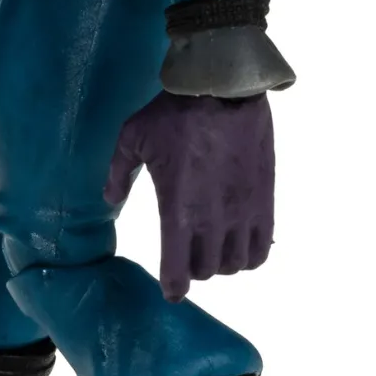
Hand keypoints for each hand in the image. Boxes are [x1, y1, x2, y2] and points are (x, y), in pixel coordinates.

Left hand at [104, 91, 274, 300]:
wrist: (224, 87)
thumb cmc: (173, 112)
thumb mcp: (132, 137)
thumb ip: (117, 173)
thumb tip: (110, 199)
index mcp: (177, 211)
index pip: (177, 272)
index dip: (173, 287)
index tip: (171, 288)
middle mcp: (212, 220)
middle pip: (208, 272)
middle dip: (195, 268)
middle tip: (188, 251)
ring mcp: (242, 212)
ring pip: (236, 265)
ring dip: (223, 261)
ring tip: (215, 245)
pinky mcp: (265, 200)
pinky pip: (263, 247)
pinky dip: (251, 254)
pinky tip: (241, 242)